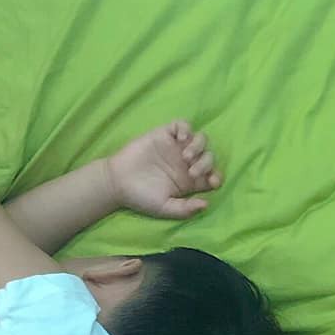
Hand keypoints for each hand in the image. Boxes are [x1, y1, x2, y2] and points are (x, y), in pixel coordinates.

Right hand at [107, 121, 221, 219]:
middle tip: (191, 172)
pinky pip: (183, 125)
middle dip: (206, 163)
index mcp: (190, 181)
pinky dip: (186, 129)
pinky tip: (180, 139)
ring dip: (198, 146)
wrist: (118, 182)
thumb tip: (206, 205)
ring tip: (185, 156)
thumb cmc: (141, 197)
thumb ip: (185, 209)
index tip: (211, 182)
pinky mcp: (165, 135)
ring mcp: (176, 147)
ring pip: (200, 139)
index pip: (213, 175)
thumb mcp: (164, 208)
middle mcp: (187, 163)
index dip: (216, 177)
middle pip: (209, 156)